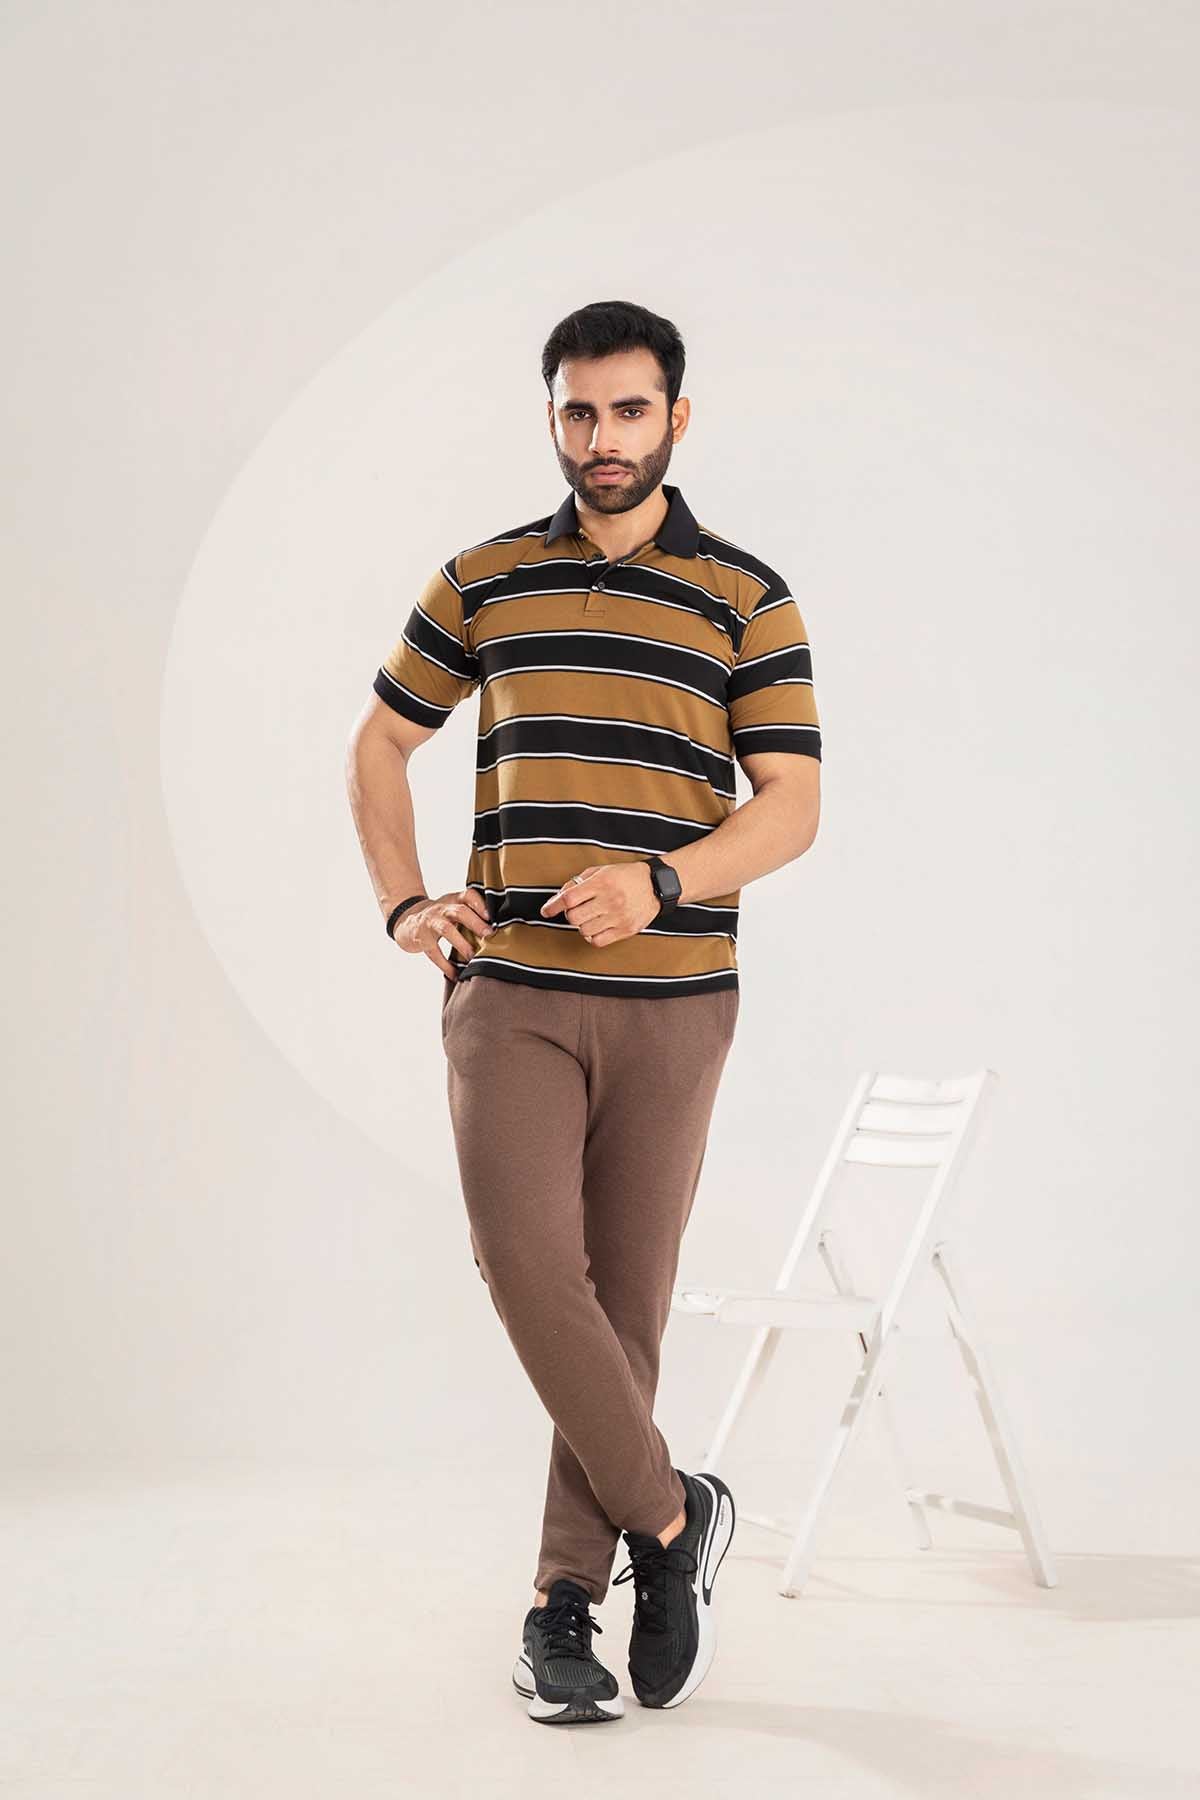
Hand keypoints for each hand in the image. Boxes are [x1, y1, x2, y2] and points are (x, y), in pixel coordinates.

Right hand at [391, 887, 494, 977]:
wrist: (407, 919)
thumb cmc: (439, 916)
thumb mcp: (453, 908)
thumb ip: (472, 914)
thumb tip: (499, 930)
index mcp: (453, 900)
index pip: (468, 895)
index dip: (480, 904)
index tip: (491, 916)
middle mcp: (442, 908)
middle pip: (460, 911)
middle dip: (476, 923)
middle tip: (489, 935)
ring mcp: (430, 922)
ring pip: (446, 930)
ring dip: (461, 944)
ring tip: (472, 957)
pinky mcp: (421, 938)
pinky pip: (434, 952)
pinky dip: (445, 965)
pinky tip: (455, 974)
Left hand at [539, 861, 660, 946]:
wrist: (656, 886)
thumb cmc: (626, 876)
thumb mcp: (601, 870)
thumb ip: (579, 882)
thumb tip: (559, 897)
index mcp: (602, 882)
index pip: (569, 898)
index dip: (553, 906)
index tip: (546, 911)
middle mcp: (610, 900)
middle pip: (573, 917)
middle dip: (570, 914)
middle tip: (577, 910)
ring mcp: (618, 916)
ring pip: (584, 930)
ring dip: (582, 925)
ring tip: (591, 917)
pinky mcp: (626, 930)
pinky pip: (598, 941)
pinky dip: (592, 936)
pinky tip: (597, 927)